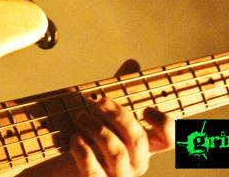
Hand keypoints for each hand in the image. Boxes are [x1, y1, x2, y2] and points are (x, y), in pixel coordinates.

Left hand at [68, 60, 173, 175]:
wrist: (59, 168)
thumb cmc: (87, 139)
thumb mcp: (103, 114)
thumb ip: (120, 92)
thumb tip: (133, 63)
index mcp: (142, 146)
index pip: (169, 139)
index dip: (164, 124)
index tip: (145, 109)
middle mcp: (135, 163)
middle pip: (139, 139)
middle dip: (118, 115)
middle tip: (97, 101)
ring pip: (118, 153)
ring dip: (97, 129)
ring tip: (80, 117)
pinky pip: (94, 171)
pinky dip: (84, 151)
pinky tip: (75, 138)